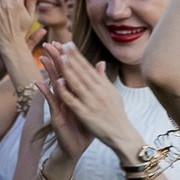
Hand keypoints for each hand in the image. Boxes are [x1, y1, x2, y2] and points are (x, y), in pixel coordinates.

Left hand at [42, 45, 143, 159]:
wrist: (122, 135)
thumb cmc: (116, 115)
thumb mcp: (113, 94)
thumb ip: (103, 79)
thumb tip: (100, 63)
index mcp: (104, 87)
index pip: (88, 68)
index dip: (77, 56)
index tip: (68, 44)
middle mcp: (99, 92)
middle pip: (82, 72)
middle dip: (71, 58)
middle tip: (60, 44)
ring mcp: (92, 103)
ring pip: (77, 83)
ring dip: (67, 70)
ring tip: (59, 57)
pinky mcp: (85, 114)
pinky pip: (73, 100)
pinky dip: (65, 91)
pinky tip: (57, 81)